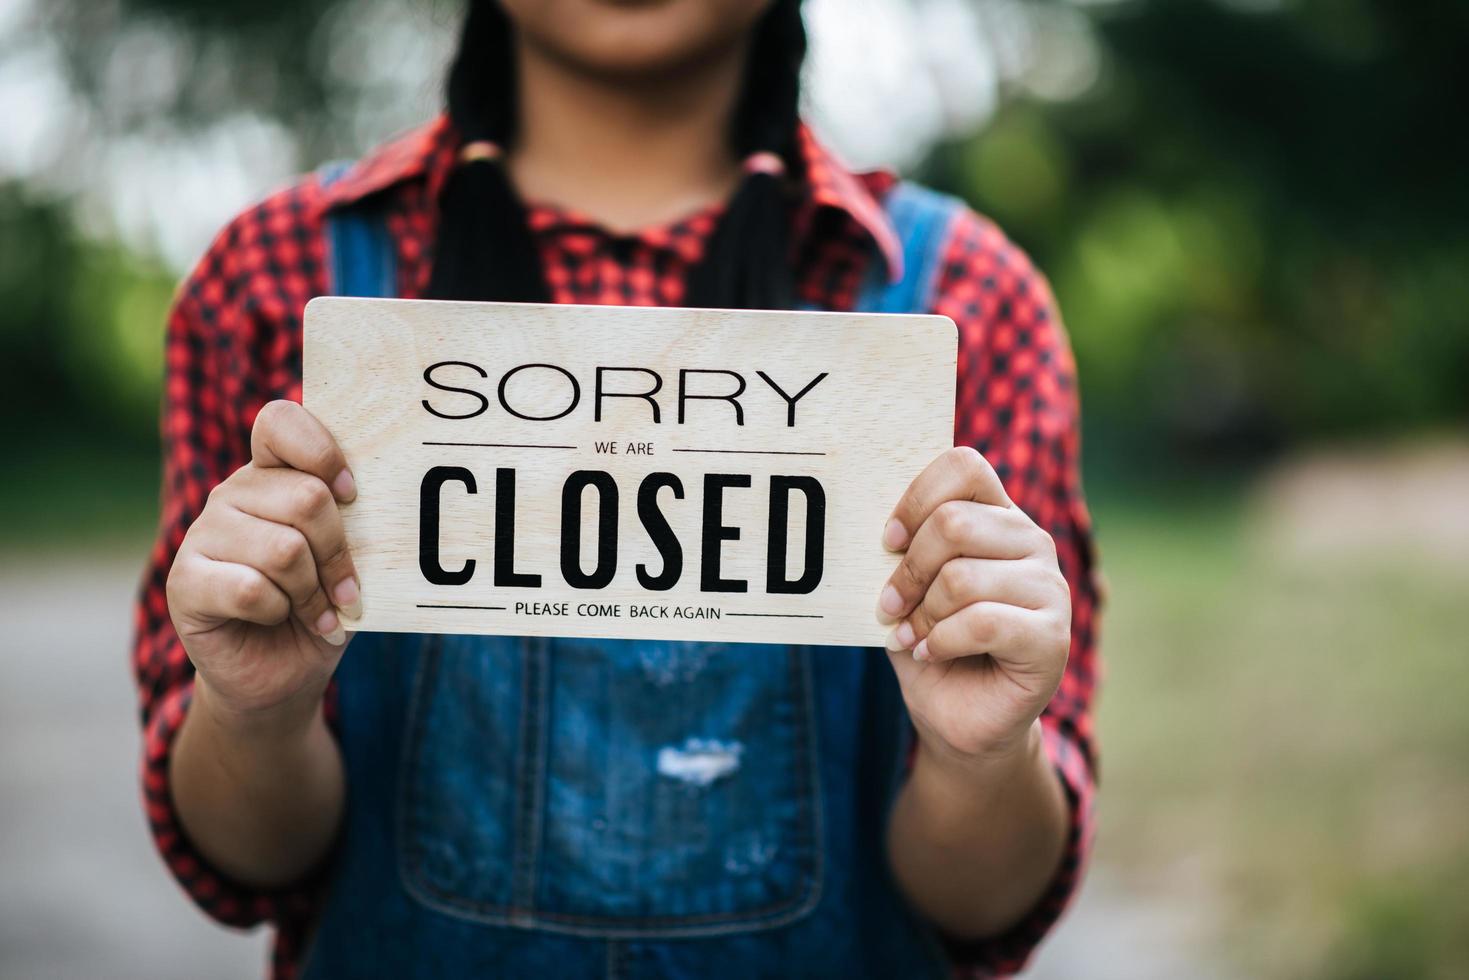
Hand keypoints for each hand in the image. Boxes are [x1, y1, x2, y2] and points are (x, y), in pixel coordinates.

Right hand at [166, 400, 360, 733]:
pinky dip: (281, 612)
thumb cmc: (322, 606)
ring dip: (313, 592)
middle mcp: (234, 494)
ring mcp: (203, 534)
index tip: (351, 494)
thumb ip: (353, 520)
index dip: (323, 452)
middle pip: (306, 498)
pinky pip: (252, 589)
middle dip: (338, 553)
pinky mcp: (184, 581)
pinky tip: (281, 620)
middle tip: (345, 589)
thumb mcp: (350, 558)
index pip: (282, 421)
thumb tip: (377, 497)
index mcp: (273, 473)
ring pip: (284, 550)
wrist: (281, 674)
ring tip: (316, 611)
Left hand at [877, 446, 1069, 767]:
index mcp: (996, 517)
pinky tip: (933, 654)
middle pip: (953, 523)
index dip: (916, 498)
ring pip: (962, 577)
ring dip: (921, 615)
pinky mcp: (1052, 637)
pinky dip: (941, 641)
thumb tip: (878, 529)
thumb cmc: (930, 645)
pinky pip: (982, 621)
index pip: (964, 467)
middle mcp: (1030, 543)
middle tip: (890, 607)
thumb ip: (901, 553)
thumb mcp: (907, 590)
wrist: (960, 717)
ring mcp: (1049, 588)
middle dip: (907, 571)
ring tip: (913, 636)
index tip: (887, 541)